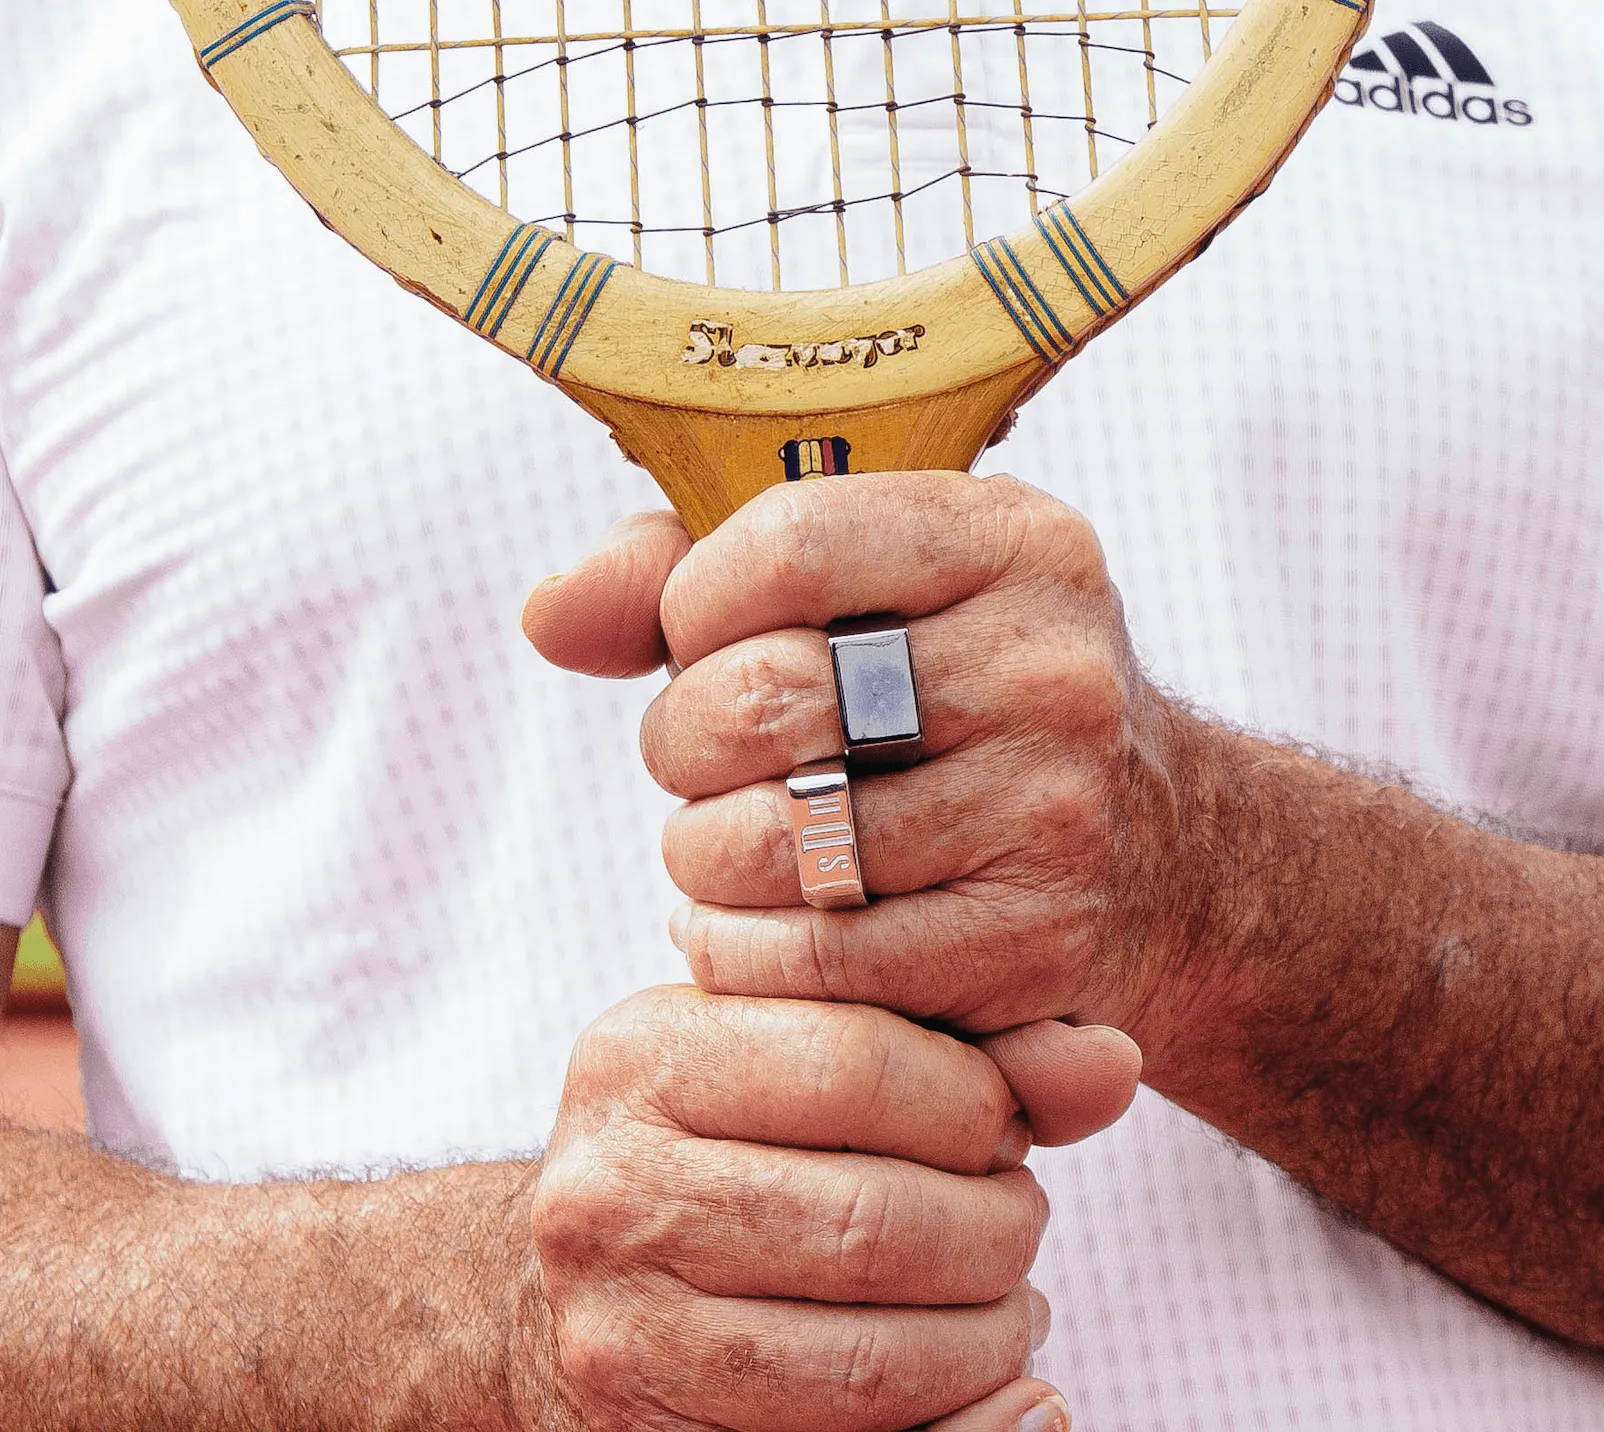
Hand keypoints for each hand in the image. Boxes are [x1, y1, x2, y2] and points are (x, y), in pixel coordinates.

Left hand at [525, 480, 1186, 1116]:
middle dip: (683, 742)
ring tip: (734, 843)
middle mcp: (1052, 668)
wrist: (1166, 858)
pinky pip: (807, 955)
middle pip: (757, 700)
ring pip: (765, 841)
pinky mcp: (1031, 943)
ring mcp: (1053, 812)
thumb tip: (549, 611)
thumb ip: (694, 573)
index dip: (695, 608)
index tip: (706, 646)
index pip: (787, 544)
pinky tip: (755, 922)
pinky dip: (739, 947)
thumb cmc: (968, 707)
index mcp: (1017, 542)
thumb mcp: (880, 594)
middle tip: (710, 763)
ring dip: (701, 854)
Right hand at [533, 984, 1070, 1431]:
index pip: (859, 1063)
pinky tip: (1002, 1387)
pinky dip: (968, 1428)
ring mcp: (623, 1333)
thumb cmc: (724, 1139)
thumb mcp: (802, 1053)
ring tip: (1006, 1302)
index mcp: (641, 1059)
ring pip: (873, 1363)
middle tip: (1016, 1221)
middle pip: (876, 1222)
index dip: (977, 1101)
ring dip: (991, 1337)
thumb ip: (962, 1047)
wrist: (568, 1281)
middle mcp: (610, 1192)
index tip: (1002, 1124)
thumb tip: (1115, 1066)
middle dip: (998, 1229)